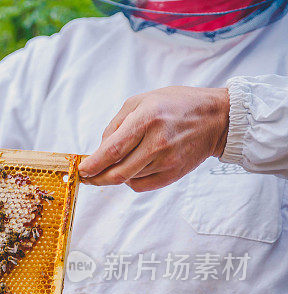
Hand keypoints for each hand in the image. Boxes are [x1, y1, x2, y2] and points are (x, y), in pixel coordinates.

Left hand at [78, 86, 229, 191]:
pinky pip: (141, 186)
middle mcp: (157, 142)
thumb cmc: (175, 105)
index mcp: (147, 119)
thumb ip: (116, 124)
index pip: (113, 150)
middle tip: (87, 177)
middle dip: (97, 178)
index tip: (81, 170)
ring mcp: (167, 161)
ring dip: (115, 175)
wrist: (217, 119)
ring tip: (117, 163)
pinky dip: (130, 181)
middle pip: (117, 172)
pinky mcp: (173, 174)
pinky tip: (132, 169)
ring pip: (127, 179)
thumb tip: (99, 150)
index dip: (93, 164)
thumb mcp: (141, 101)